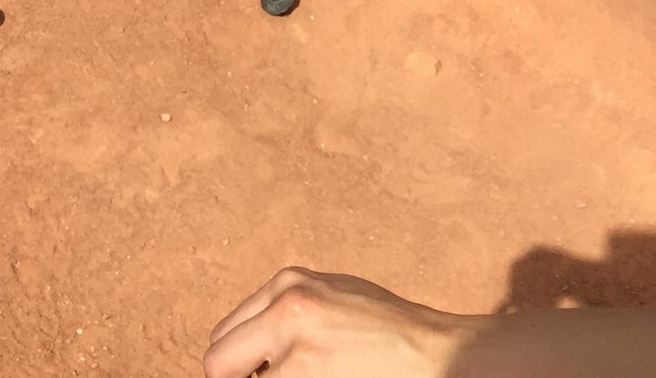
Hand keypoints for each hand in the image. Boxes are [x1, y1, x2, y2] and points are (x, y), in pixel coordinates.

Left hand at [204, 269, 468, 377]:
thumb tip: (249, 344)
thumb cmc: (388, 329)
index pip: (225, 336)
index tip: (253, 376)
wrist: (437, 355)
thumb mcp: (330, 296)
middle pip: (218, 363)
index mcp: (287, 286)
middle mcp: (286, 310)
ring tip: (317, 376)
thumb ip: (286, 310)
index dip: (236, 366)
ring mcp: (299, 353)